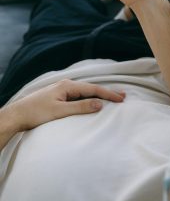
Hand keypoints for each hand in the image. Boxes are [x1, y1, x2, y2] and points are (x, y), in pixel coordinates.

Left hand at [7, 79, 124, 131]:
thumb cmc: (36, 113)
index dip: (108, 94)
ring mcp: (61, 90)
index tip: (121, 98)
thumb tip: (99, 103)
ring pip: (85, 92)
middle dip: (106, 93)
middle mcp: (65, 85)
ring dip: (98, 95)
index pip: (93, 89)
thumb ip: (80, 107)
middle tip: (122, 96)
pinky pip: (78, 96)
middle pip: (91, 88)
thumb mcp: (60, 111)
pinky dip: (89, 98)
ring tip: (112, 98)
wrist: (17, 115)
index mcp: (67, 86)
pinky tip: (93, 101)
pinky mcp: (58, 97)